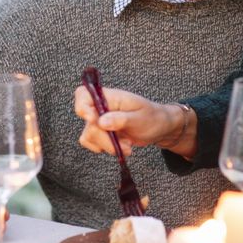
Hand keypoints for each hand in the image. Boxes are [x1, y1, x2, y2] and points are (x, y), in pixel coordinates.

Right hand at [74, 86, 194, 156]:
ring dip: (107, 146)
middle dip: (104, 138)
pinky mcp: (101, 133)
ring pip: (88, 135)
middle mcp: (101, 107)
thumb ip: (121, 119)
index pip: (83, 94)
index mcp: (111, 97)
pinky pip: (91, 142)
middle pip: (88, 123)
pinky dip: (104, 148)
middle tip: (125, 145)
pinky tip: (120, 147)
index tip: (94, 121)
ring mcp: (100, 120)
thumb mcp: (141, 118)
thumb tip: (101, 122)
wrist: (159, 128)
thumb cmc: (152, 117)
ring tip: (127, 146)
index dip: (82, 107)